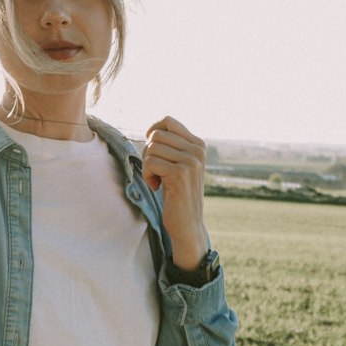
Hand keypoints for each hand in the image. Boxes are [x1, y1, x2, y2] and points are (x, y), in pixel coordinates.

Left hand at [142, 116, 210, 270]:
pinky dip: (148, 175)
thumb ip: (173, 146)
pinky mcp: (180, 173)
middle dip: (148, 152)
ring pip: (151, 148)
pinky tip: (157, 187)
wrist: (188, 224)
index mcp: (198, 145)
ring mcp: (190, 161)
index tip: (151, 151)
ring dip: (147, 165)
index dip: (152, 131)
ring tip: (157, 180)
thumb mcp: (180, 166)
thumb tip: (153, 129)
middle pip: (156, 135)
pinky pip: (150, 162)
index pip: (168, 121)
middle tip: (154, 171)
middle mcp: (197, 150)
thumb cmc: (178, 195)